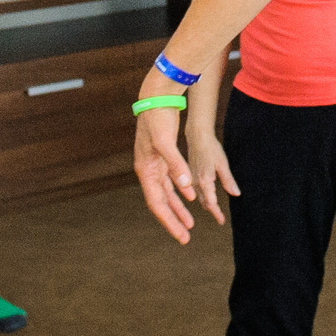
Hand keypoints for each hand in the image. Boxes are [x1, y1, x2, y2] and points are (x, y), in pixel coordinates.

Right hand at [132, 71, 199, 242]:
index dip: (169, 220)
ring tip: (189, 224)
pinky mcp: (162, 157)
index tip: (181, 235)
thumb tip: (187, 187)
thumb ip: (176, 165)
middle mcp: (148, 170)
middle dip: (173, 220)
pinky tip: (189, 198)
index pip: (157, 203)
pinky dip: (180, 192)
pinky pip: (170, 181)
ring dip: (177, 209)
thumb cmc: (158, 118)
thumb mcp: (166, 142)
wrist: (156, 97)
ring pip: (166, 194)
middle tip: (185, 238)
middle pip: (161, 202)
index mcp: (146, 169)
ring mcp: (154, 164)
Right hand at [184, 132, 236, 225]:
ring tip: (215, 211)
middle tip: (220, 219)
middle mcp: (195, 183)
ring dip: (207, 205)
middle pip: (204, 203)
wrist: (197, 137)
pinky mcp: (189, 176)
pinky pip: (195, 192)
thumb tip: (236, 194)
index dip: (217, 213)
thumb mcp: (223, 164)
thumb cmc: (211, 148)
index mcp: (204, 181)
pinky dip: (202, 197)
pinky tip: (206, 197)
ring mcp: (191, 180)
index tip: (222, 220)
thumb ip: (228, 180)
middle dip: (213, 211)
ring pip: (199, 198)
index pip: (211, 203)